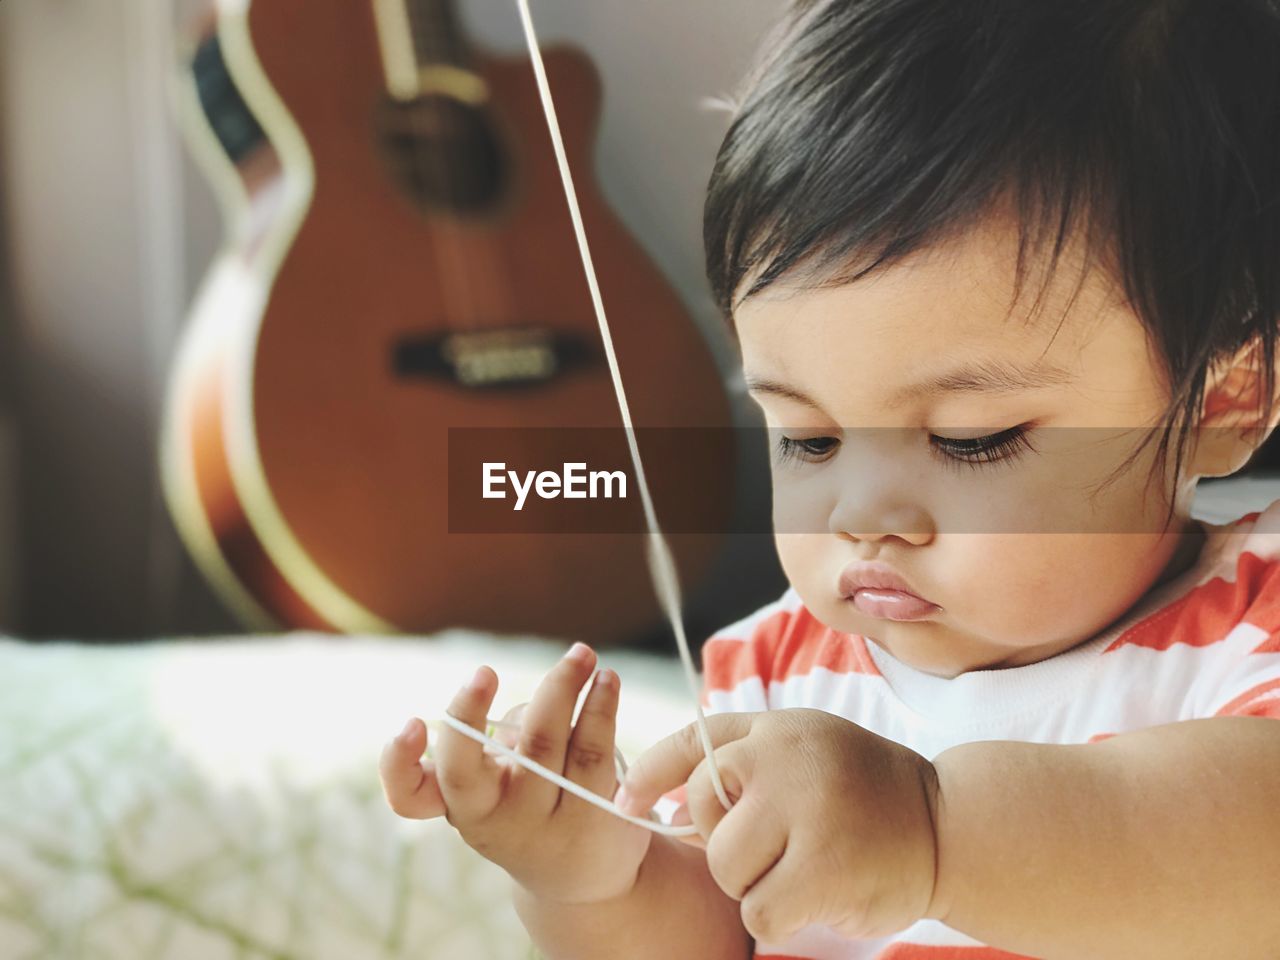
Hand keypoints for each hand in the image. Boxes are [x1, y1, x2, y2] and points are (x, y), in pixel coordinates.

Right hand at [378, 643, 651, 904]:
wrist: (587, 874)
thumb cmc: (528, 806)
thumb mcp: (494, 784)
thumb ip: (490, 741)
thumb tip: (518, 700)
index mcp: (463, 805)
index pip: (411, 797)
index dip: (399, 765)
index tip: (411, 723)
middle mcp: (497, 823)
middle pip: (478, 767)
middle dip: (472, 711)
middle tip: (483, 670)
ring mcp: (546, 826)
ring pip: (544, 747)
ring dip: (561, 689)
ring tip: (581, 654)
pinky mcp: (595, 820)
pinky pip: (594, 754)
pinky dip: (600, 709)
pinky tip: (607, 681)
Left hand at [616, 709, 940, 942]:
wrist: (951, 826)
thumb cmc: (866, 792)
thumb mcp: (804, 747)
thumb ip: (741, 759)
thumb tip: (665, 801)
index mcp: (777, 729)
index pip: (692, 743)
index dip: (649, 775)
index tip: (625, 802)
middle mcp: (784, 760)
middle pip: (703, 817)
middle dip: (731, 845)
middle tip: (784, 844)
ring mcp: (804, 812)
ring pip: (726, 870)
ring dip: (758, 884)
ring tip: (808, 864)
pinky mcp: (821, 868)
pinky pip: (759, 912)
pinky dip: (781, 917)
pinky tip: (820, 894)